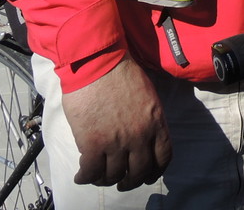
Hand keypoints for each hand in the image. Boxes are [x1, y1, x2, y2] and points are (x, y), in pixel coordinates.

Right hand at [61, 57, 170, 190]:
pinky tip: (81, 176)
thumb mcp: (147, 94)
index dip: (155, 171)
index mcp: (156, 122)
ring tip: (98, 177)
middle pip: (139, 172)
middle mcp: (140, 136)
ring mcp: (116, 142)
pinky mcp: (92, 143)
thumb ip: (148, 117)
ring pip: (113, 175)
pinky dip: (85, 178)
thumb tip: (143, 134)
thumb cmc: (120, 70)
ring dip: (105, 180)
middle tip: (122, 182)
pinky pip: (90, 172)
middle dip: (130, 181)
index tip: (147, 175)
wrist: (97, 61)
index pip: (163, 157)